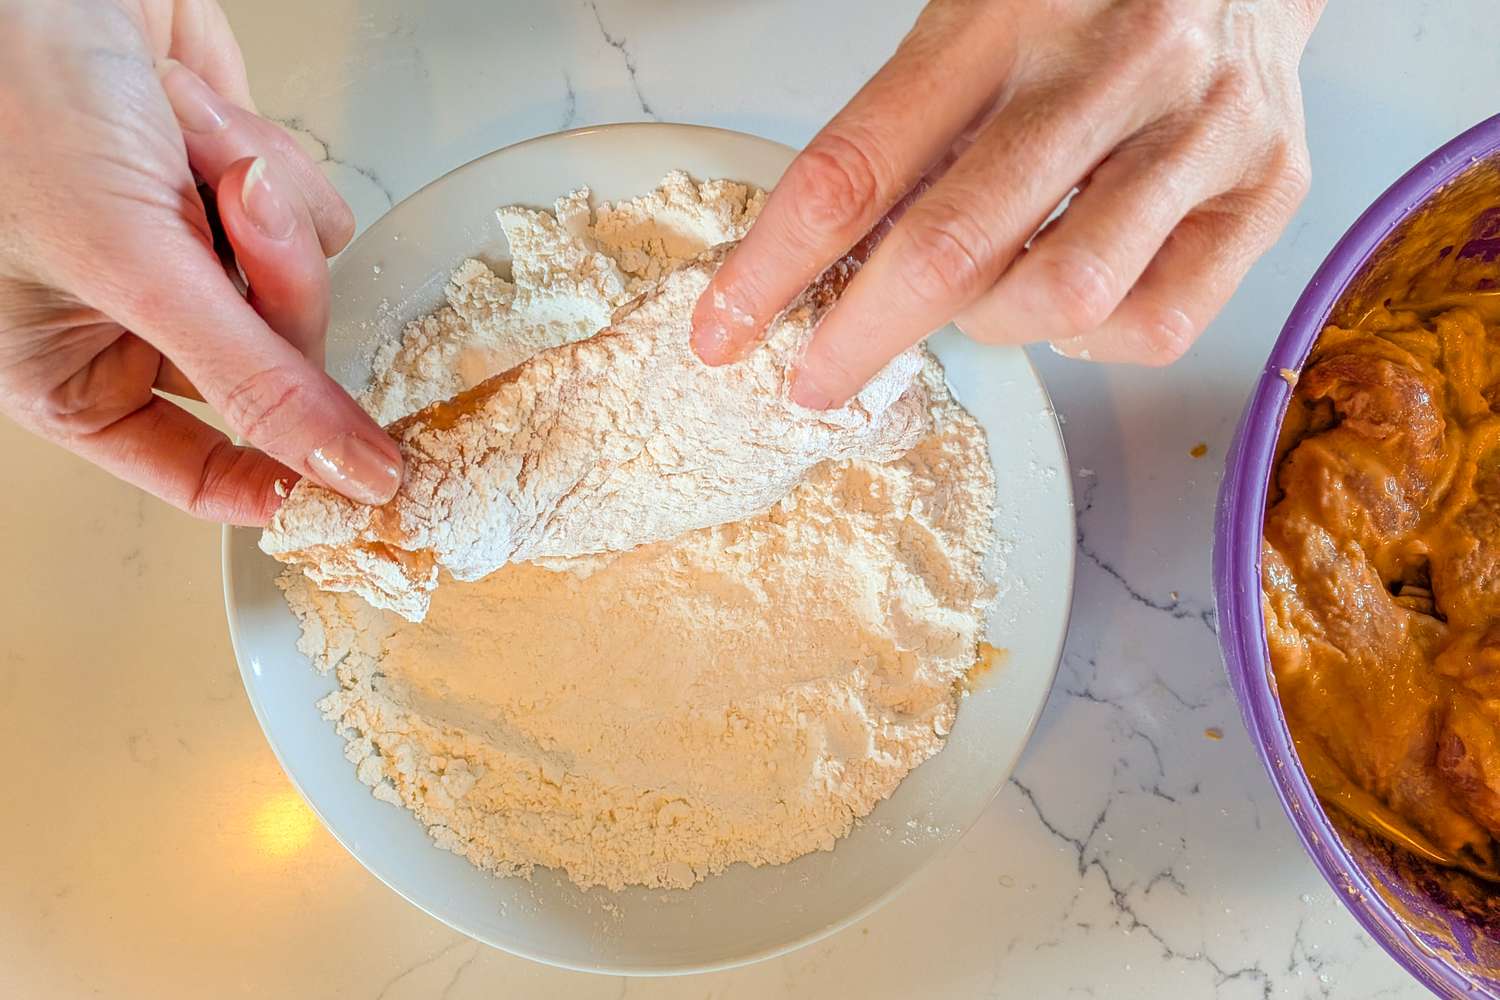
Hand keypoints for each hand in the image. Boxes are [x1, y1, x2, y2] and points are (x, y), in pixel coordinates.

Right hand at [0, 0, 401, 524]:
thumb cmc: (14, 103)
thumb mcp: (129, 266)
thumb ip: (249, 379)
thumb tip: (343, 474)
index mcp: (71, 374)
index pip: (201, 472)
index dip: (283, 479)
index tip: (357, 481)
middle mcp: (136, 324)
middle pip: (279, 368)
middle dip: (271, 282)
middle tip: (233, 208)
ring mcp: (194, 256)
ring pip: (305, 286)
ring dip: (265, 208)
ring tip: (182, 138)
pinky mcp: (240, 190)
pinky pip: (314, 214)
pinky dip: (274, 158)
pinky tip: (197, 113)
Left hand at [692, 0, 1322, 406]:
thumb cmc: (1085, 0)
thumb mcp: (977, 23)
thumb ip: (912, 132)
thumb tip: (825, 267)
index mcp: (1008, 13)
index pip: (858, 164)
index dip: (775, 265)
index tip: (726, 327)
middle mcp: (1114, 66)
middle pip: (954, 246)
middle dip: (862, 335)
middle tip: (816, 377)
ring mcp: (1202, 130)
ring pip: (1062, 296)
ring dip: (991, 328)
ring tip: (978, 302)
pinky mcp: (1267, 188)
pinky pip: (1155, 325)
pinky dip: (1088, 342)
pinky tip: (1068, 304)